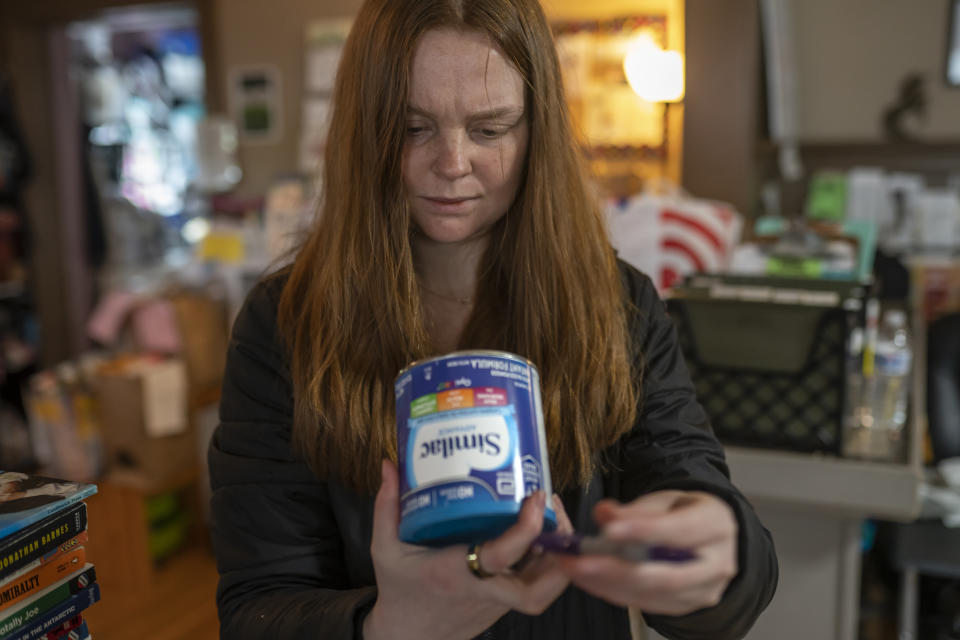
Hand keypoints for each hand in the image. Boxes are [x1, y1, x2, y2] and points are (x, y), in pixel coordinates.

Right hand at [363, 460, 573, 639]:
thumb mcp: (384, 549)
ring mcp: (498, 601)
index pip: (499, 557)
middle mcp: (483, 590)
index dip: (525, 528)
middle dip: (558, 552)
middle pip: (538, 589)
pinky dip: (547, 559)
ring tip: (554, 514)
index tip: (534, 497)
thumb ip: (387, 506)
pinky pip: (536, 584)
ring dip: (559, 554)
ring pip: (545, 588)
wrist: (408, 636)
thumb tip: (389, 465)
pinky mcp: (504, 603)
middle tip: (554, 510)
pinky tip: (542, 531)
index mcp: (455, 574)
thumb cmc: (398, 590)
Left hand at [557, 491, 737, 615]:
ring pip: (652, 594)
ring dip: (607, 583)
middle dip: (617, 569)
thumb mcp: (666, 499)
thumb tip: (604, 513)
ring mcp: (702, 591)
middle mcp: (716, 564)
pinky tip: (587, 579)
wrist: (709, 539)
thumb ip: (636, 509)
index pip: (680, 531)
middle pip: (665, 575)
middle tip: (579, 561)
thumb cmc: (685, 513)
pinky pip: (644, 604)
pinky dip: (612, 591)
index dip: (644, 531)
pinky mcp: (683, 606)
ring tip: (574, 568)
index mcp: (716, 525)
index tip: (609, 530)